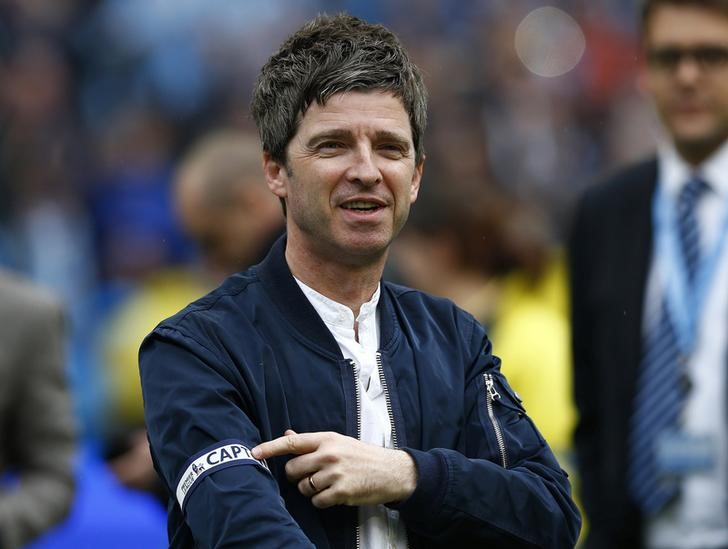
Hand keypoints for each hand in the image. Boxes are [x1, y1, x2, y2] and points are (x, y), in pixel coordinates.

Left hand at [252, 430, 416, 507]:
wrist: (391, 471)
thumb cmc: (362, 456)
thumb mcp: (338, 442)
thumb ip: (312, 441)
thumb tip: (287, 434)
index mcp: (327, 439)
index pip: (292, 442)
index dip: (270, 448)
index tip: (254, 453)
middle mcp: (329, 454)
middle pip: (293, 469)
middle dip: (297, 476)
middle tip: (311, 475)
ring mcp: (335, 473)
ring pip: (303, 487)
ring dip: (310, 490)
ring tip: (328, 484)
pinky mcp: (341, 491)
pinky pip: (316, 501)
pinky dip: (321, 501)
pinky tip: (334, 494)